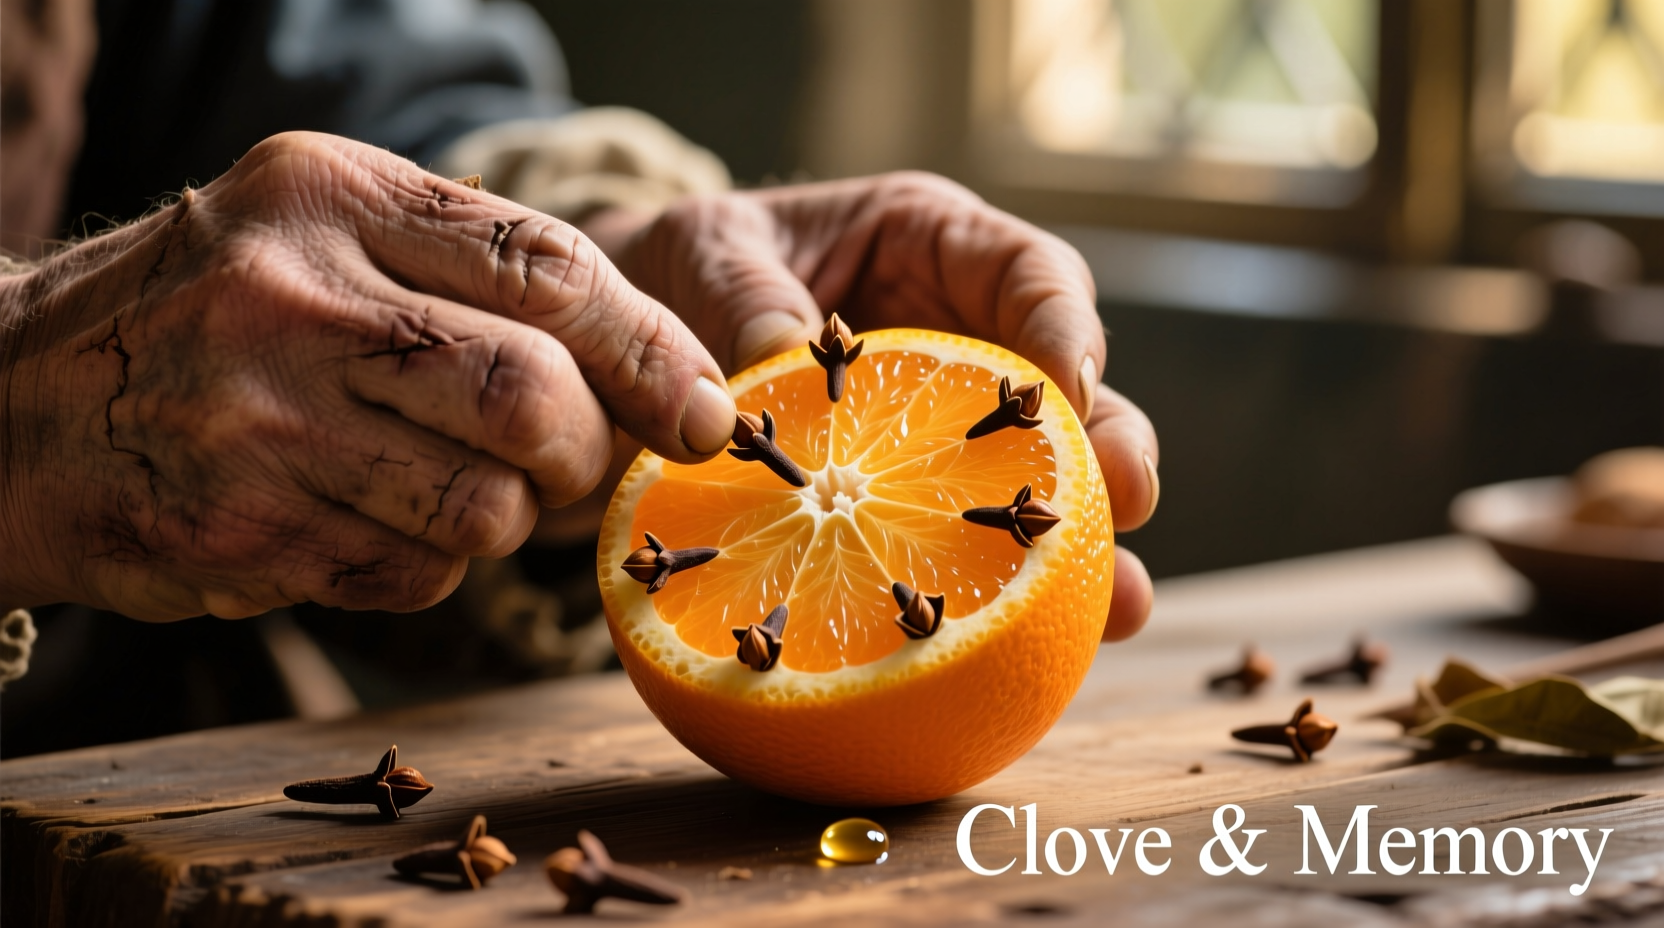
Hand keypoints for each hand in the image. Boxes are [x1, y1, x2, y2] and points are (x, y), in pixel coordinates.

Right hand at [0, 132, 735, 619]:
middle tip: (572, 458)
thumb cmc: (217, 312)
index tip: (706, 407)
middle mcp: (292, 299)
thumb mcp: (328, 229)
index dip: (652, 348)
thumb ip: (480, 272)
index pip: (546, 268)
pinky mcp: (244, 532)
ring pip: (485, 507)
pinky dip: (430, 563)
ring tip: (454, 484)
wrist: (18, 405)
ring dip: (507, 517)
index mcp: (333, 196)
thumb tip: (667, 374)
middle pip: (531, 398)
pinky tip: (369, 518)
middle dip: (585, 449)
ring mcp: (259, 423)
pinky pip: (418, 574)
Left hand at [582, 173, 1158, 639]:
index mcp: (930, 242)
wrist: (640, 330)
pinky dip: (995, 591)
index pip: (1028, 270)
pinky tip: (1014, 649)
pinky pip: (971, 540)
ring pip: (1045, 477)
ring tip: (1115, 606)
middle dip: (1109, 444)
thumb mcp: (706, 254)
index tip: (1065, 391)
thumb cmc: (688, 267)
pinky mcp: (917, 494)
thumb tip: (779, 362)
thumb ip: (744, 298)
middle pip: (1070, 386)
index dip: (1063, 327)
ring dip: (1083, 544)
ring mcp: (948, 420)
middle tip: (1125, 503)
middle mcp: (963, 330)